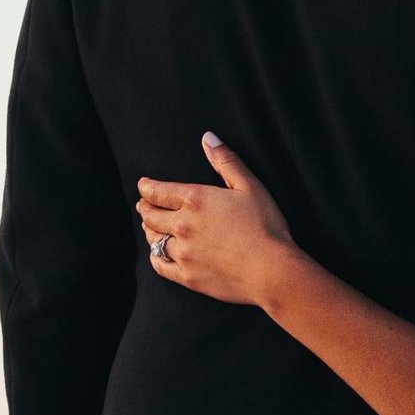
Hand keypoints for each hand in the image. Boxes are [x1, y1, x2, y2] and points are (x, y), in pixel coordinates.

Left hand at [137, 132, 309, 310]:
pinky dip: (155, 256)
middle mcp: (183, 225)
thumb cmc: (266, 226)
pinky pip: (160, 265)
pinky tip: (158, 252)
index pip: (158, 192)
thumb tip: (208, 138)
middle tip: (143, 205)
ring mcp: (183, 253)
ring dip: (149, 230)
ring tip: (149, 225)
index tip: (143, 185)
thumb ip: (226, 161)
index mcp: (195, 200)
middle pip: (151, 215)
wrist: (272, 271)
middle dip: (145, 207)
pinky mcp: (187, 276)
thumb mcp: (250, 186)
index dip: (146, 187)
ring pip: (153, 239)